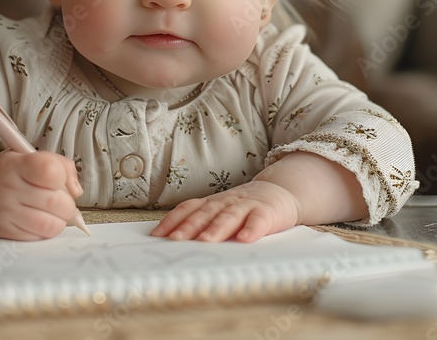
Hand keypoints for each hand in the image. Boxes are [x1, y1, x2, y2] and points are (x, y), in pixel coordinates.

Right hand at [0, 150, 82, 239]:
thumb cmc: (10, 172)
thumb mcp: (30, 156)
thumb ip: (61, 166)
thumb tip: (76, 191)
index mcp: (15, 164)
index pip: (51, 171)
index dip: (63, 177)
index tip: (58, 180)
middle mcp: (7, 187)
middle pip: (56, 202)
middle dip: (67, 204)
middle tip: (61, 201)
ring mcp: (3, 212)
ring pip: (50, 225)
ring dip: (59, 221)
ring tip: (52, 213)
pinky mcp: (2, 231)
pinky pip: (37, 237)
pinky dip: (45, 231)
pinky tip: (38, 220)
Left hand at [150, 180, 299, 242]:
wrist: (279, 192)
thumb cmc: (244, 208)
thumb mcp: (221, 211)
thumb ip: (203, 223)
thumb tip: (173, 243)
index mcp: (212, 203)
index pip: (188, 209)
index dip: (172, 220)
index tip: (156, 235)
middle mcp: (226, 202)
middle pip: (204, 214)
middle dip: (188, 227)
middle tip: (174, 241)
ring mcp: (246, 206)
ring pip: (229, 216)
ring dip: (216, 229)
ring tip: (205, 241)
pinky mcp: (267, 213)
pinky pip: (258, 220)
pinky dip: (251, 229)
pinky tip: (245, 239)